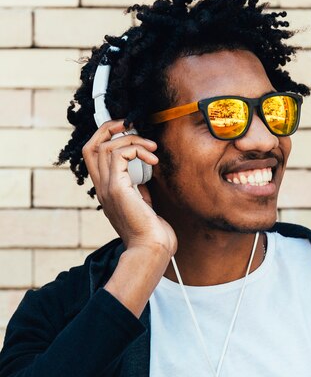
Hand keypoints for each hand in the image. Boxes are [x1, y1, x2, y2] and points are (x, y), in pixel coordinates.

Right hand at [82, 120, 176, 257]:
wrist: (151, 249)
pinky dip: (137, 149)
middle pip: (91, 144)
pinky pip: (119, 154)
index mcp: (106, 191)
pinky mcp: (117, 188)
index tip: (130, 133)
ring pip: (105, 145)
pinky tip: (153, 160)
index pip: (93, 155)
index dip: (106, 137)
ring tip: (152, 148)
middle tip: (133, 126)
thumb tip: (144, 174)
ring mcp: (107, 188)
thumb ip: (138, 189)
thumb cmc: (152, 233)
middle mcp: (102, 187)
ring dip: (132, 139)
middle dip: (111, 128)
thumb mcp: (143, 205)